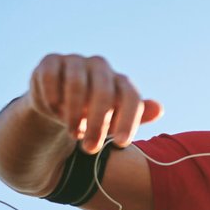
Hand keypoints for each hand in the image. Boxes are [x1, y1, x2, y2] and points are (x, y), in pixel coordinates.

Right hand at [27, 53, 164, 153]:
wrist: (58, 104)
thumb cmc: (92, 115)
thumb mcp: (114, 122)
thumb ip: (134, 117)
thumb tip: (159, 109)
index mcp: (119, 81)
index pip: (131, 97)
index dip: (129, 120)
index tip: (122, 144)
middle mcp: (100, 67)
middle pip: (103, 92)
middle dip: (97, 124)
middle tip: (90, 149)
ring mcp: (75, 61)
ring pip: (76, 84)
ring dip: (73, 113)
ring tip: (73, 133)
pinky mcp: (51, 61)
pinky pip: (52, 76)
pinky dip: (52, 97)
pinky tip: (54, 110)